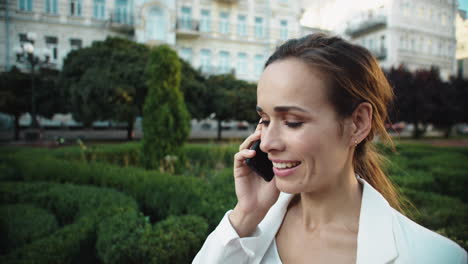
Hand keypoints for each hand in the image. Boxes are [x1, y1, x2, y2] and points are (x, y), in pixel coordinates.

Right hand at [230, 122, 279, 236]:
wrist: (258, 207)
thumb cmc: (269, 193)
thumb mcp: (279, 176)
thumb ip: (281, 164)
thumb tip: (292, 150)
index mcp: (264, 158)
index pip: (265, 142)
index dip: (268, 133)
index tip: (275, 124)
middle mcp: (254, 158)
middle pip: (254, 140)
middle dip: (259, 131)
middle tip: (265, 124)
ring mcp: (245, 162)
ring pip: (245, 145)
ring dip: (251, 139)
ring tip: (259, 135)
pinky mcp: (239, 169)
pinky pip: (239, 157)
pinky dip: (244, 152)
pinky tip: (252, 153)